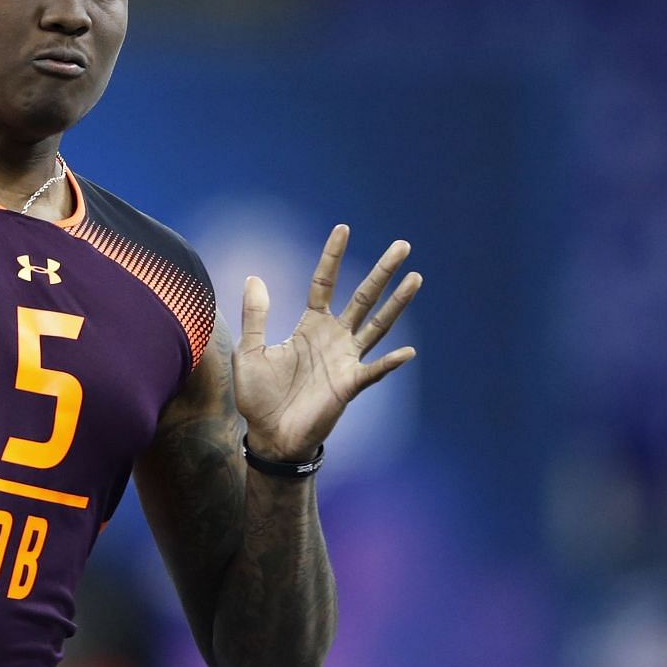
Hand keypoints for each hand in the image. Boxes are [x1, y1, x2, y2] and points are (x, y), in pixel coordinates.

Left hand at [234, 225, 420, 461]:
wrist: (269, 437)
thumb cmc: (259, 397)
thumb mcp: (250, 351)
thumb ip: (255, 316)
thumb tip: (255, 277)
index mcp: (310, 325)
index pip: (325, 283)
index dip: (333, 257)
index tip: (343, 229)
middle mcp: (334, 337)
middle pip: (363, 297)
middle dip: (382, 271)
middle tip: (402, 245)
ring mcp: (346, 360)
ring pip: (378, 325)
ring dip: (397, 303)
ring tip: (415, 278)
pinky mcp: (350, 385)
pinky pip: (374, 370)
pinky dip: (390, 362)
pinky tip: (407, 351)